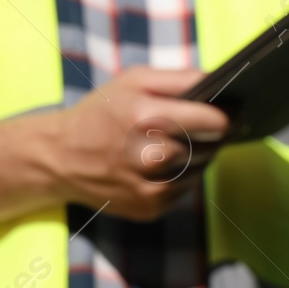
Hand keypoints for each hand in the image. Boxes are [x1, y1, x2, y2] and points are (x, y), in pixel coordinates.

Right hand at [43, 67, 228, 221]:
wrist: (61, 157)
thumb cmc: (100, 113)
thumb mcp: (133, 80)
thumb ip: (179, 78)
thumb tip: (220, 84)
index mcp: (145, 118)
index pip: (212, 122)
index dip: (223, 117)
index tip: (228, 114)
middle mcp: (149, 157)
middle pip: (209, 148)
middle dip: (207, 137)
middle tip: (195, 128)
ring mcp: (150, 188)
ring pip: (199, 170)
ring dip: (195, 157)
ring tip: (172, 144)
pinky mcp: (149, 208)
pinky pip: (183, 190)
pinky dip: (178, 177)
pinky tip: (158, 166)